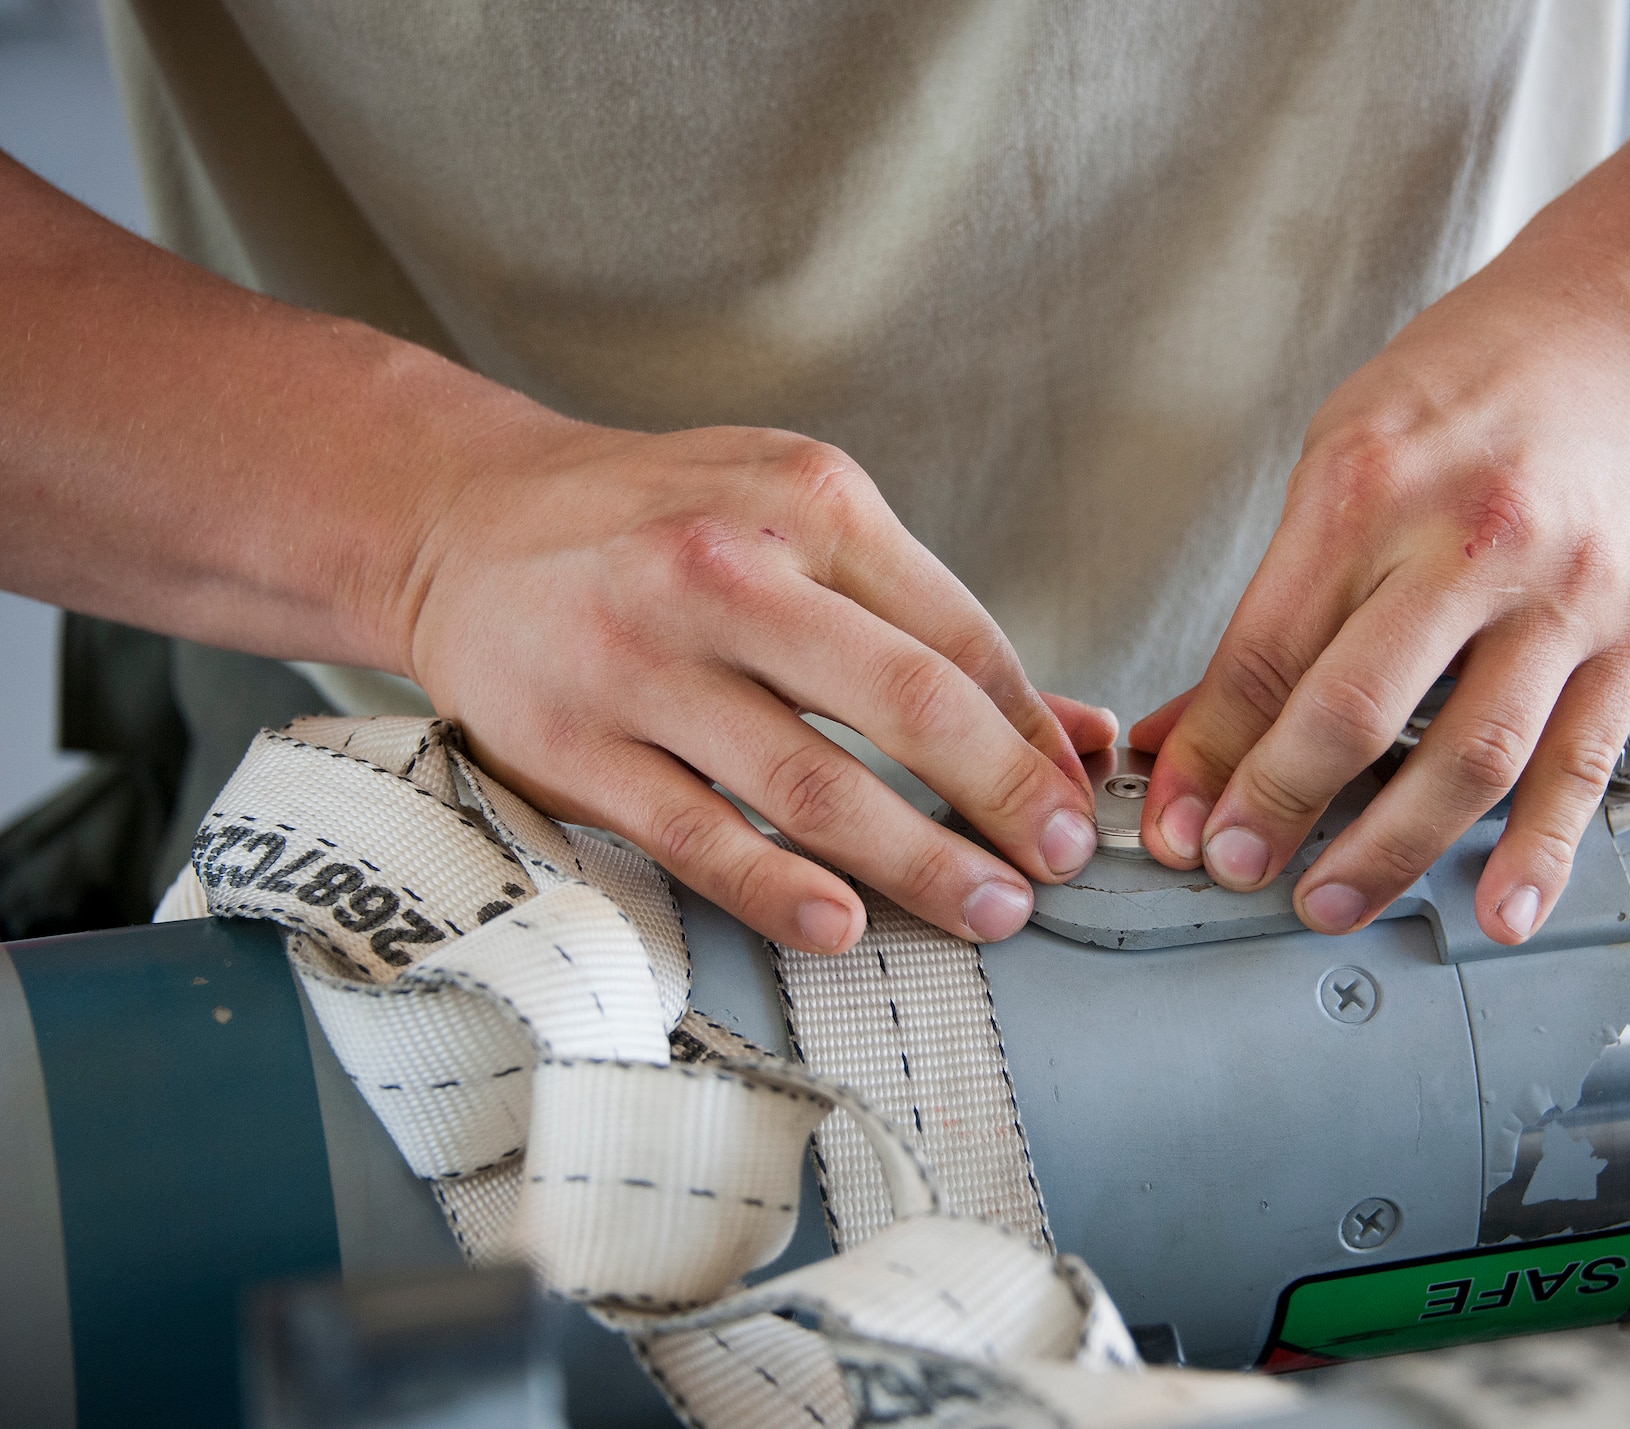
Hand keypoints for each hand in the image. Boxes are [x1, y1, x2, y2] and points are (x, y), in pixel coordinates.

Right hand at [408, 423, 1112, 953]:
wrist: (464, 520)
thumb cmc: (660, 523)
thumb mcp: (799, 516)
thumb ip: (930, 620)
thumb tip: (1081, 734)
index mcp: (807, 499)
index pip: (957, 635)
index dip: (1034, 733)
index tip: (1077, 802)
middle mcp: (727, 568)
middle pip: (908, 703)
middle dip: (1006, 799)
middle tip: (1062, 867)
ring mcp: (643, 662)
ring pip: (812, 785)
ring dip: (920, 861)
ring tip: (991, 910)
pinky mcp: (575, 745)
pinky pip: (700, 837)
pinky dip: (781, 890)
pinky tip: (847, 925)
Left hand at [1133, 241, 1629, 943]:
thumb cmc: (1481, 381)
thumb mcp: (1344, 451)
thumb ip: (1276, 598)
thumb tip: (1192, 722)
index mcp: (1371, 488)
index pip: (1267, 651)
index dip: (1210, 753)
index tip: (1175, 818)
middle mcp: (1471, 539)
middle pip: (1356, 711)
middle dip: (1279, 808)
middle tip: (1232, 869)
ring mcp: (1566, 592)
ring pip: (1470, 757)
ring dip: (1390, 850)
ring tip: (1331, 899)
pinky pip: (1582, 764)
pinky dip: (1537, 851)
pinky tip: (1499, 907)